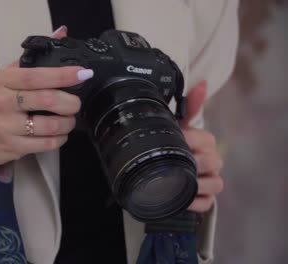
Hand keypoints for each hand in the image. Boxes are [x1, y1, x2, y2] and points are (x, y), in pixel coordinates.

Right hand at [0, 26, 93, 164]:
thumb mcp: (7, 77)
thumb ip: (33, 58)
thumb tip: (61, 33)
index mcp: (3, 80)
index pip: (36, 76)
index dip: (62, 75)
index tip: (83, 74)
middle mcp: (2, 102)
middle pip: (46, 100)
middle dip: (70, 102)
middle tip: (76, 104)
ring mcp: (5, 126)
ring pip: (49, 126)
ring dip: (67, 123)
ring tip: (69, 120)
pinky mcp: (11, 146)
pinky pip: (45, 144)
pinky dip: (59, 139)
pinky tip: (59, 134)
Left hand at [181, 81, 223, 212]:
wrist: (163, 170)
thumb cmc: (174, 146)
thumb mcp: (179, 126)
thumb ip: (190, 106)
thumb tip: (201, 84)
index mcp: (205, 143)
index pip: (207, 139)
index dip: (192, 139)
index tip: (177, 138)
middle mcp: (211, 162)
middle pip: (214, 162)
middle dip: (195, 161)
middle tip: (177, 160)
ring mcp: (208, 181)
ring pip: (216, 184)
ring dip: (199, 183)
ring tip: (182, 180)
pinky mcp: (203, 199)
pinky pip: (207, 203)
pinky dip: (196, 202)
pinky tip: (184, 199)